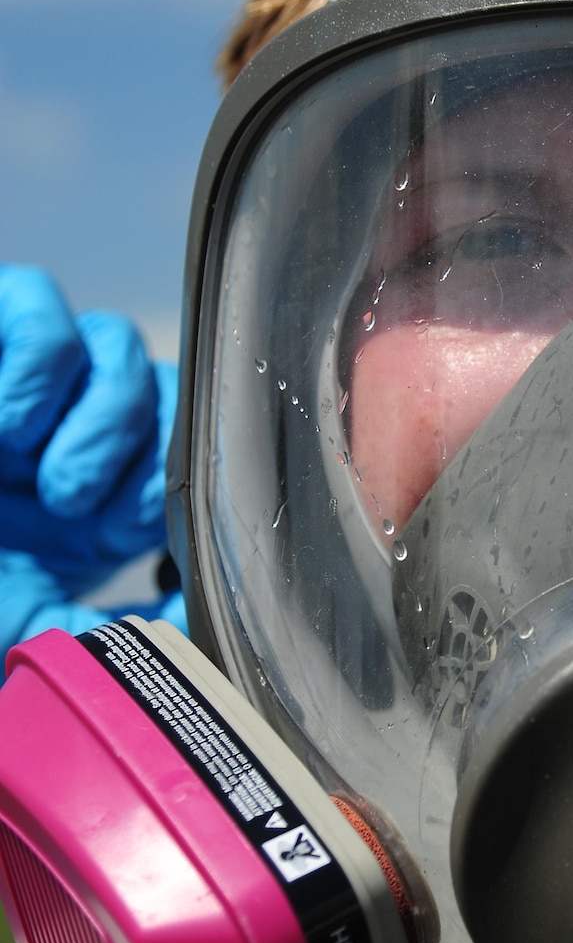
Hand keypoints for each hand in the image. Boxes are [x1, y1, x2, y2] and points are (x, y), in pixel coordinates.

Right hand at [0, 266, 184, 660]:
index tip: (125, 537)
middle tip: (78, 509)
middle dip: (137, 461)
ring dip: (98, 422)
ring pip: (119, 347)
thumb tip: (181, 637)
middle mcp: (79, 416)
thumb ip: (95, 629)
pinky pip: (40, 306)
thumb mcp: (25, 612)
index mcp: (103, 480)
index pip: (185, 450)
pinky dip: (36, 369)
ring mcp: (34, 370)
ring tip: (45, 477)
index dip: (165, 492)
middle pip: (166, 394)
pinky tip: (7, 427)